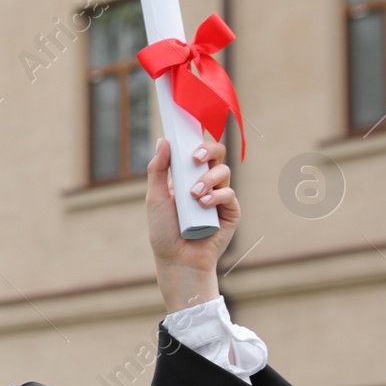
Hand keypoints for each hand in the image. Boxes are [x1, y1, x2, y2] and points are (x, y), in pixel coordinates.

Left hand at [145, 136, 238, 313]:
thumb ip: (158, 169)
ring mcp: (219, 195)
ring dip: (208, 179)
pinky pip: (228, 193)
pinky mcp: (230, 211)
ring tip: (194, 195)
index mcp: (187, 176)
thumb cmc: (164, 231)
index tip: (190, 125)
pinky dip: (216, 196)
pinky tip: (204, 204)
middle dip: (207, 150)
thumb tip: (164, 140)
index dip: (195, 137)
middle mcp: (205, 182)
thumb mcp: (156, 198)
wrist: (177, 260)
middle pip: (216, 153)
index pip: (195, 150)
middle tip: (195, 158)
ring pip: (223, 171)